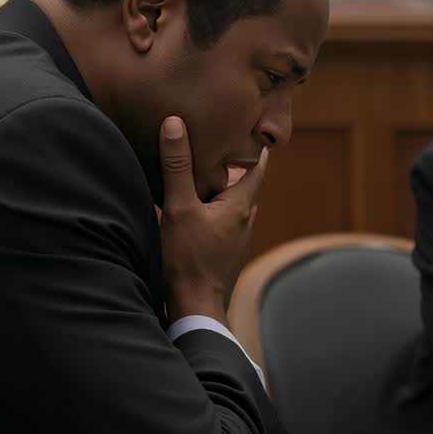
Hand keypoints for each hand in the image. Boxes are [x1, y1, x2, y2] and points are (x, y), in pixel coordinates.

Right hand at [157, 116, 266, 324]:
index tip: (254, 128)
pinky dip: (213, 211)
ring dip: (223, 191)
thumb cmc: (189, 259)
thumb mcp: (179, 208)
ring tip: (207, 174)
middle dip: (235, 167)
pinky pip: (222, 224)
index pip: (257, 168)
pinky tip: (197, 212)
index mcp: (241, 205)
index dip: (256, 147)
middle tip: (224, 144)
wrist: (196, 309)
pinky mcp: (223, 255)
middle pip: (244, 186)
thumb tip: (175, 124)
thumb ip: (177, 167)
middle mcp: (245, 221)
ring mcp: (236, 241)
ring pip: (233, 206)